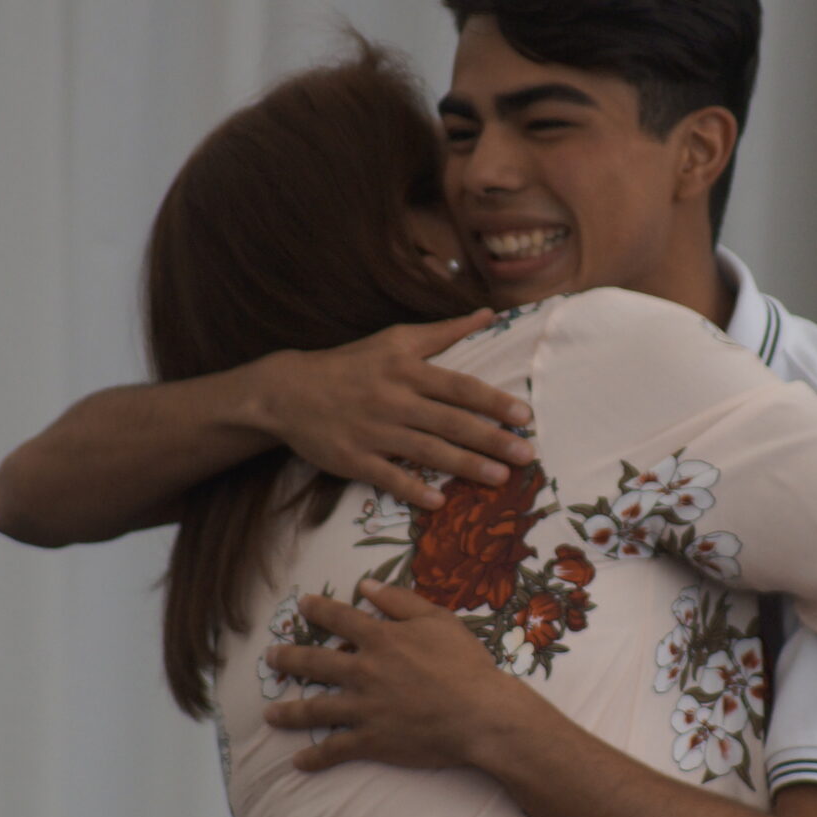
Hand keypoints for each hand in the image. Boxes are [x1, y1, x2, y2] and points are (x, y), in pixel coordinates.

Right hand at [245, 314, 533, 509]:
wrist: (288, 391)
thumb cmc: (350, 364)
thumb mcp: (395, 339)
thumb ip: (444, 331)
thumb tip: (488, 314)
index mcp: (407, 370)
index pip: (459, 386)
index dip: (494, 402)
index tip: (525, 415)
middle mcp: (394, 400)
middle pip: (451, 422)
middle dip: (492, 440)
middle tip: (527, 454)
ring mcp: (374, 432)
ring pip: (427, 451)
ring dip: (466, 467)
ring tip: (500, 478)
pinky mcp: (353, 459)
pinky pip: (388, 477)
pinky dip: (413, 490)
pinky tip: (439, 502)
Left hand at [260, 584, 531, 771]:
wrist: (479, 714)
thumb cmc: (465, 664)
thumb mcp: (438, 620)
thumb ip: (400, 601)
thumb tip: (366, 585)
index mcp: (380, 640)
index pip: (340, 619)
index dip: (319, 609)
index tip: (302, 604)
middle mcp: (364, 672)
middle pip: (315, 663)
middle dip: (289, 659)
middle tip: (270, 657)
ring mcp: (364, 708)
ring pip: (315, 709)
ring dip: (289, 713)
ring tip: (270, 715)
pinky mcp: (371, 740)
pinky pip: (335, 749)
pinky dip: (315, 758)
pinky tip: (298, 762)